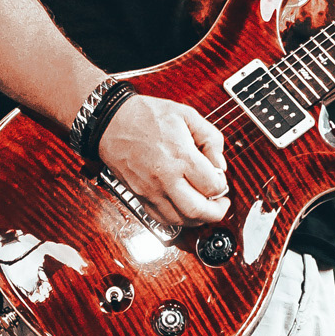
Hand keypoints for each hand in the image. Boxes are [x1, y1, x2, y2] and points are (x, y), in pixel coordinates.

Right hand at [98, 95, 228, 226]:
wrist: (111, 121)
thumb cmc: (147, 116)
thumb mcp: (186, 115)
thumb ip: (211, 138)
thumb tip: (220, 165)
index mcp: (180, 156)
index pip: (212, 186)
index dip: (222, 186)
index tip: (220, 179)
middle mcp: (165, 177)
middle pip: (198, 211)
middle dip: (216, 212)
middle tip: (221, 204)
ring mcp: (150, 190)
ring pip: (180, 220)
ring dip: (198, 219)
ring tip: (204, 207)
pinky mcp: (140, 196)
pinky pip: (161, 219)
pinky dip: (177, 220)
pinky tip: (183, 209)